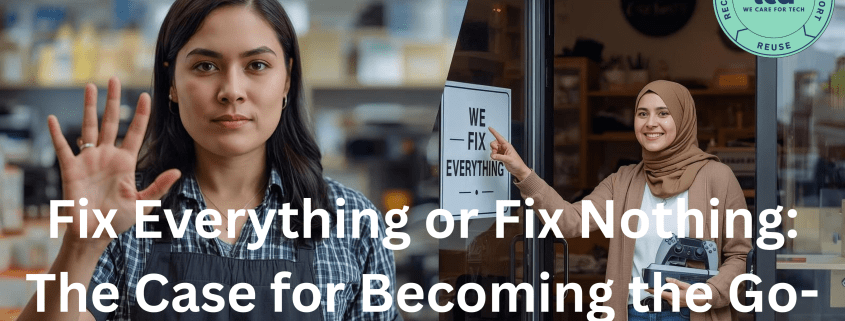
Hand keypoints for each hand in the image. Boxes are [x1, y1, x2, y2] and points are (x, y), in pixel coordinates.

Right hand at [48, 77, 180, 246]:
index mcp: (126, 162)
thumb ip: (159, 187)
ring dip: (89, 107)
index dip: (141, 115)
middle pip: (111, 122)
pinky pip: (63, 148)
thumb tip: (177, 172)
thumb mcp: (142, 204)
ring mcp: (89, 160)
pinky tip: (52, 120)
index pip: (136, 133)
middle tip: (115, 78)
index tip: (146, 96)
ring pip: (89, 127)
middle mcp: (107, 156)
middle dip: (113, 101)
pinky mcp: (71, 169)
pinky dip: (57, 134)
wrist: (94, 234)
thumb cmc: (117, 220)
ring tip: (91, 87)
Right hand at [488, 126, 530, 180]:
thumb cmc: (517, 163)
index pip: (499, 137)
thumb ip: (500, 157)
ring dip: (493, 153)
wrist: (519, 170)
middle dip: (493, 148)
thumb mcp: (509, 159)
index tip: (489, 128)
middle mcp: (504, 148)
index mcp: (507, 145)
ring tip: (497, 157)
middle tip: (495, 152)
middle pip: (494, 143)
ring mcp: (502, 152)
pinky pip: (494, 154)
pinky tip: (496, 159)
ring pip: (493, 149)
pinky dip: (494, 156)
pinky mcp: (501, 156)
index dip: (494, 132)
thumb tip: (492, 155)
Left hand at [646, 278, 709, 307]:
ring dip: (664, 292)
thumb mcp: (685, 285)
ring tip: (665, 287)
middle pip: (661, 295)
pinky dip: (668, 294)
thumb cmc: (695, 293)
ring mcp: (674, 304)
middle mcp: (673, 301)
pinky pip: (669, 299)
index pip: (659, 293)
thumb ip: (675, 282)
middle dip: (656, 290)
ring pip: (665, 296)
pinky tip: (671, 291)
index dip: (651, 290)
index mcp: (674, 296)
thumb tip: (667, 279)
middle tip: (650, 286)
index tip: (645, 288)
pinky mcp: (676, 304)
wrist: (702, 301)